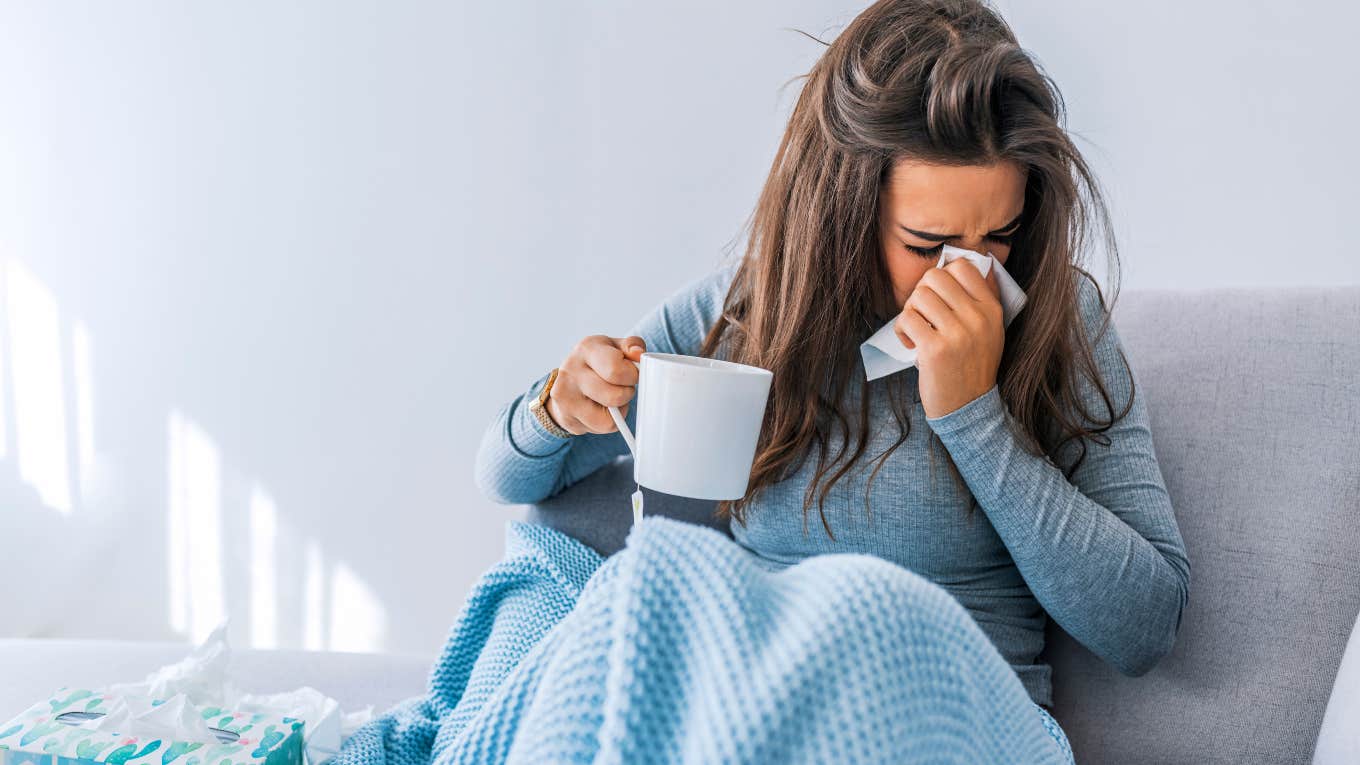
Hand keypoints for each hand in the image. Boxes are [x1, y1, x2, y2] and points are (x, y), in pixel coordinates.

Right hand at [547, 335, 646, 434]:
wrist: (569, 380)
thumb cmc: (598, 362)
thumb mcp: (616, 347)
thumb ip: (633, 345)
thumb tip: (638, 354)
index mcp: (587, 348)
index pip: (616, 369)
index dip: (632, 376)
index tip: (632, 374)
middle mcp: (571, 370)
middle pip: (615, 396)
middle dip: (627, 394)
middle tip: (623, 387)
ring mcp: (565, 395)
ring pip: (608, 419)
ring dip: (618, 412)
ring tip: (611, 399)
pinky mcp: (566, 417)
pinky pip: (600, 429)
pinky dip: (608, 423)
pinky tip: (601, 409)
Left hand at [894, 258, 1004, 419]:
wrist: (968, 406)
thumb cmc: (972, 366)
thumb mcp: (991, 331)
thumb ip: (982, 299)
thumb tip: (974, 264)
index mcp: (991, 309)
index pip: (963, 267)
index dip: (943, 276)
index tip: (939, 296)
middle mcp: (977, 318)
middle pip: (935, 276)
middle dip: (921, 292)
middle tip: (923, 314)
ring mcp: (957, 333)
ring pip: (918, 296)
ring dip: (910, 311)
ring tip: (917, 330)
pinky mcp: (935, 349)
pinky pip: (907, 319)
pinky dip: (902, 330)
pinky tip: (911, 344)